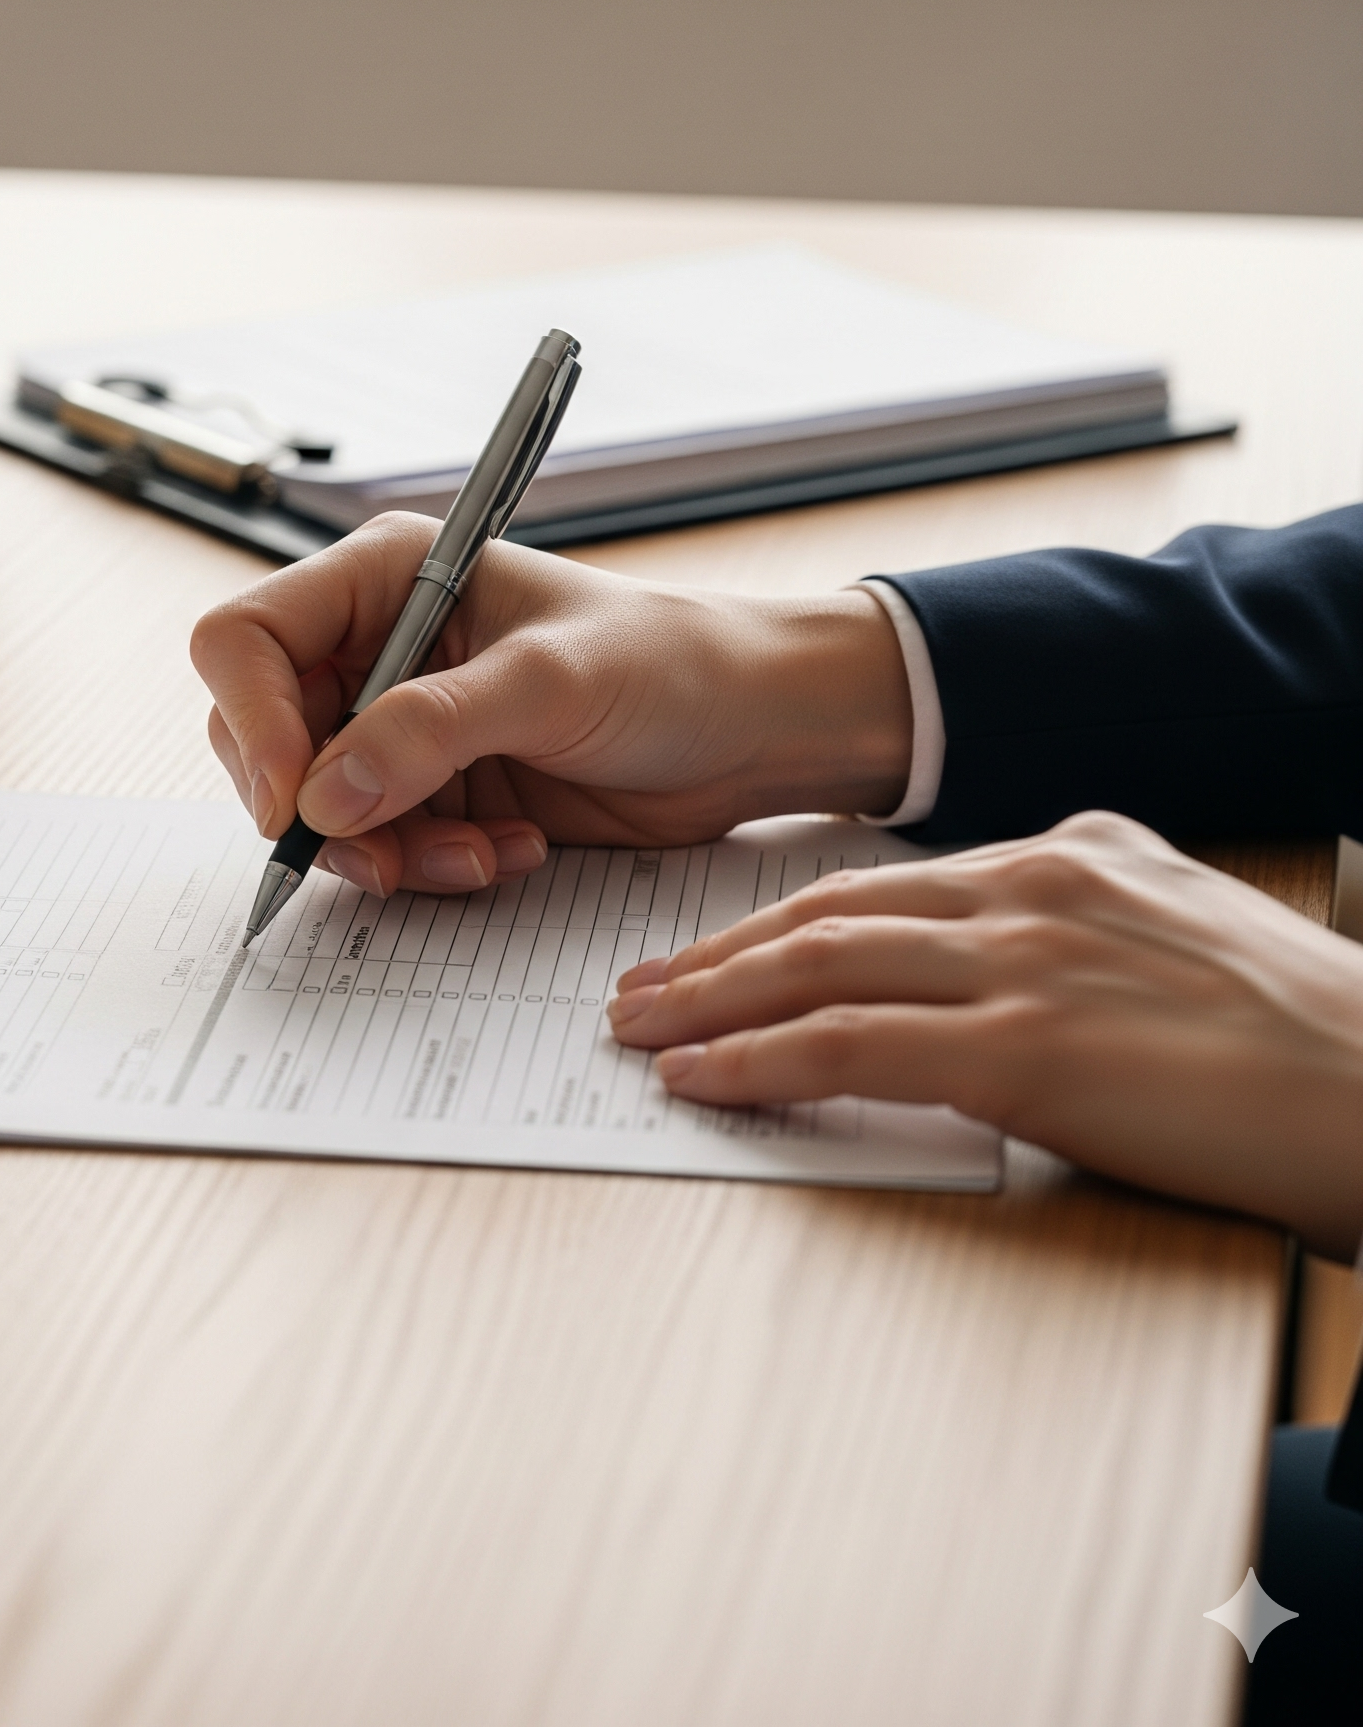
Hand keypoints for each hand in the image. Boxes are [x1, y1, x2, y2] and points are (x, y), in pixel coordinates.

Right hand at [191, 512, 912, 899]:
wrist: (753, 732)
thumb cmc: (672, 664)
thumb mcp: (550, 684)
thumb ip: (430, 731)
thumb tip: (321, 795)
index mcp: (387, 579)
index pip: (247, 639)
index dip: (253, 720)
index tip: (296, 800)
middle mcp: (377, 647)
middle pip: (263, 736)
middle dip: (319, 808)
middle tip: (386, 856)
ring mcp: (401, 724)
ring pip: (318, 807)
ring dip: (386, 851)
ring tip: (479, 854)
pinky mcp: (434, 789)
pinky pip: (380, 846)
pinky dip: (429, 866)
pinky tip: (509, 850)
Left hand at [608, 811, 1362, 1259]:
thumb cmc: (1302, 1034)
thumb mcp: (1182, 923)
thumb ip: (1091, 904)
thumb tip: (1023, 915)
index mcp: (1063, 853)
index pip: (875, 883)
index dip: (775, 920)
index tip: (710, 951)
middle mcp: (1028, 889)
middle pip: (823, 913)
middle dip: (714, 954)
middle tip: (637, 988)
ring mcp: (1021, 963)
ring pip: (816, 968)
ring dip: (708, 1001)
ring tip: (638, 1031)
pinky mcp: (1023, 1049)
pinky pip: (848, 1047)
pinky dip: (758, 1061)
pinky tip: (703, 1079)